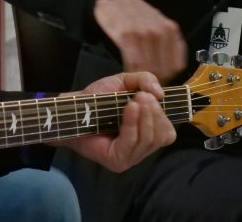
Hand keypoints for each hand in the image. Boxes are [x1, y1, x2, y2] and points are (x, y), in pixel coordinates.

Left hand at [56, 72, 176, 172]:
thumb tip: (160, 93)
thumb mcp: (125, 82)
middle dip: (154, 113)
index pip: (167, 133)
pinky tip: (129, 108)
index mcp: (146, 135)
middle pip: (160, 136)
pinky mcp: (117, 161)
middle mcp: (140, 150)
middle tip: (142, 96)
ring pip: (148, 139)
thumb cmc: (99, 99)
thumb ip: (146, 80)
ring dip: (144, 117)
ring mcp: (129, 158)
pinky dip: (132, 124)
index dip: (163, 115)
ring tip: (135, 100)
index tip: (150, 96)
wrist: (74, 108)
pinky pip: (132, 142)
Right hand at [93, 0, 187, 81]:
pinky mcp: (127, 36)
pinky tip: (127, 72)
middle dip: (156, 81)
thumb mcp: (159, 23)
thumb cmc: (136, 12)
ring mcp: (144, 34)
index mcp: (171, 30)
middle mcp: (161, 32)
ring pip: (149, 68)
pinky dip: (131, 72)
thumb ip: (167, 43)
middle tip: (146, 85)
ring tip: (137, 81)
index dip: (169, 78)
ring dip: (142, 79)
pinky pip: (132, 63)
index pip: (177, 65)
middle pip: (164, 69)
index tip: (160, 83)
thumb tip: (171, 68)